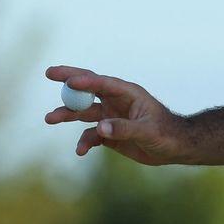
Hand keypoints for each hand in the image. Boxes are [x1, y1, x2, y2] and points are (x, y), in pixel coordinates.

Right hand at [44, 66, 187, 164]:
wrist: (174, 148)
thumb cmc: (167, 134)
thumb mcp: (148, 131)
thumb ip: (124, 129)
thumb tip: (100, 128)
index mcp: (128, 94)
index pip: (103, 83)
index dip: (86, 81)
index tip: (69, 81)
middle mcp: (116, 102)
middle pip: (88, 88)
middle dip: (68, 81)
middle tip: (48, 72)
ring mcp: (110, 117)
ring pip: (83, 112)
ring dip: (67, 115)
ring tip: (49, 119)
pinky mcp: (108, 133)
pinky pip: (90, 135)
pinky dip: (83, 142)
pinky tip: (81, 151)